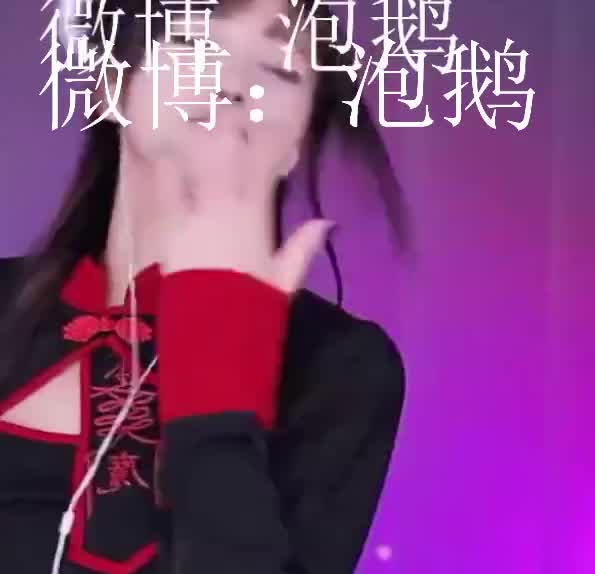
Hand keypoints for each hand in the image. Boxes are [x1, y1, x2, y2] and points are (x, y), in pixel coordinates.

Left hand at [156, 121, 331, 293]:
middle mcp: (220, 203)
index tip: (271, 124)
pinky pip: (161, 184)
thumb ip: (302, 246)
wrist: (204, 327)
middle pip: (222, 152)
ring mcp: (187, 209)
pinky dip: (162, 167)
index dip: (266, 139)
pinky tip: (163, 154)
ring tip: (196, 128)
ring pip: (190, 160)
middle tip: (230, 117)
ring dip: (194, 142)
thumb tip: (325, 221)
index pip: (260, 164)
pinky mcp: (162, 221)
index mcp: (253, 215)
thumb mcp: (283, 279)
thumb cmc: (248, 304)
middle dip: (227, 130)